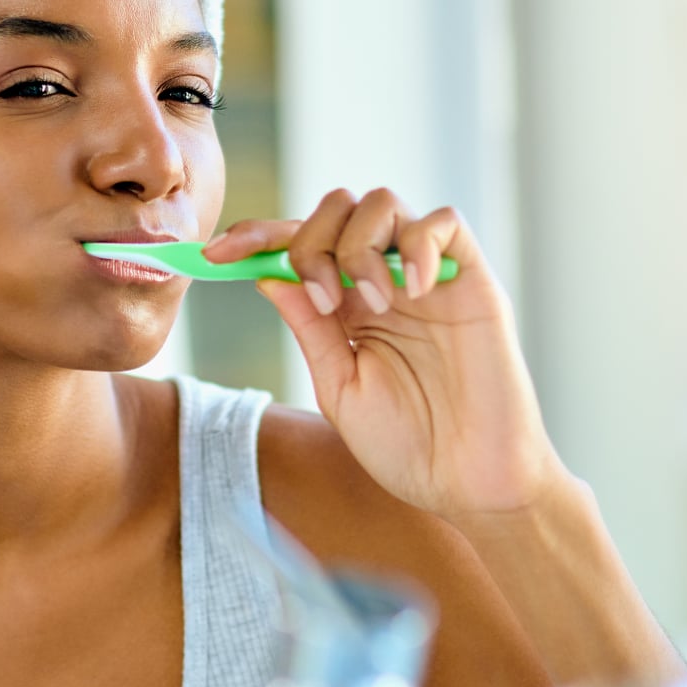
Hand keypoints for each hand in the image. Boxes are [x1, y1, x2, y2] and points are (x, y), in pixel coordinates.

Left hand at [204, 188, 569, 522]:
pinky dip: (418, 242)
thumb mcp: (340, 387)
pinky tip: (413, 291)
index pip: (297, 245)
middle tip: (324, 303)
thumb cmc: (408, 447)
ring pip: (383, 202)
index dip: (255, 238)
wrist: (470, 484)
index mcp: (347, 304)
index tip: (215, 254)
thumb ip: (310, 329)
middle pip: (336, 207)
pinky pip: (444, 222)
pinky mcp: (472, 279)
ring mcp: (427, 275)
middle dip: (311, 241)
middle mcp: (384, 279)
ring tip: (371, 305)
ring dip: (359, 245)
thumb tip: (266, 274)